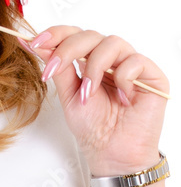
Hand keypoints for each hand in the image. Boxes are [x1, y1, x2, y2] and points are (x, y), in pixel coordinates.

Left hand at [24, 25, 168, 174]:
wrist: (111, 153)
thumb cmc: (93, 127)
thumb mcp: (68, 94)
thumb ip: (57, 68)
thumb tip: (33, 44)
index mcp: (89, 60)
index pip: (74, 35)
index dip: (55, 34)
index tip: (34, 42)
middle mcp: (110, 59)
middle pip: (90, 35)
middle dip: (67, 50)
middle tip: (53, 69)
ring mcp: (131, 65)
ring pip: (111, 43)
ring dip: (94, 67)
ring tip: (88, 93)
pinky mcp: (152, 75)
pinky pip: (135, 61)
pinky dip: (123, 78)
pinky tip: (121, 98)